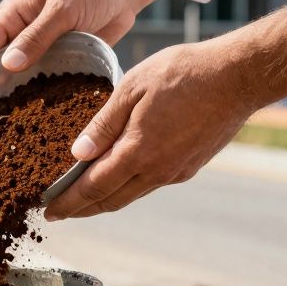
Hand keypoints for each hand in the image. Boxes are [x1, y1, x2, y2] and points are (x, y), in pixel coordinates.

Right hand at [0, 0, 198, 105]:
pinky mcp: (58, 59)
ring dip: (7, 100)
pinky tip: (32, 120)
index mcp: (12, 16)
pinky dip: (34, 99)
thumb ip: (37, 36)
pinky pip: (40, 81)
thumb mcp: (62, 10)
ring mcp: (38, 48)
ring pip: (16, 78)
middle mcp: (20, 34)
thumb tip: (8, 65)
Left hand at [43, 9, 286, 219]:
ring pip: (131, 194)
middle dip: (81, 209)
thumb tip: (76, 155)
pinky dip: (128, 187)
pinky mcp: (190, 167)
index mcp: (138, 152)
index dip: (68, 202)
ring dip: (104, 200)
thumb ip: (103, 124)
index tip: (48, 211)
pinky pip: (150, 184)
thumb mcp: (132, 88)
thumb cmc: (183, 74)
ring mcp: (176, 172)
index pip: (93, 188)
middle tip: (58, 212)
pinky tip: (120, 177)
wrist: (238, 77)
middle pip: (110, 200)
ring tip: (83, 199)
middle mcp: (157, 171)